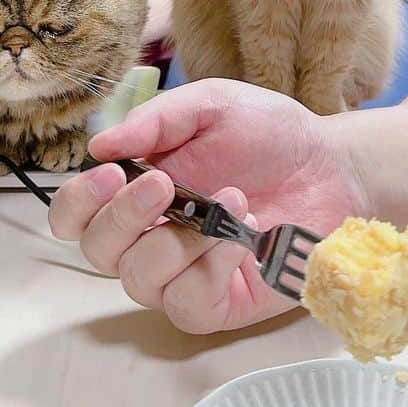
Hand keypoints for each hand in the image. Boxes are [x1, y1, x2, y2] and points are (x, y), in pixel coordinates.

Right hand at [48, 78, 365, 333]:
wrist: (331, 164)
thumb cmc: (269, 133)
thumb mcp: (212, 105)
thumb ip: (157, 120)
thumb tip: (100, 145)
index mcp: (138, 187)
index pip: (76, 214)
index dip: (77, 201)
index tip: (110, 173)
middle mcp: (150, 233)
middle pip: (97, 250)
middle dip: (123, 216)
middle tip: (165, 182)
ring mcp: (182, 272)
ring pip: (138, 279)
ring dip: (179, 238)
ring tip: (232, 199)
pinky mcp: (218, 302)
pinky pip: (187, 302)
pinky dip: (210, 266)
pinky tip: (242, 238)